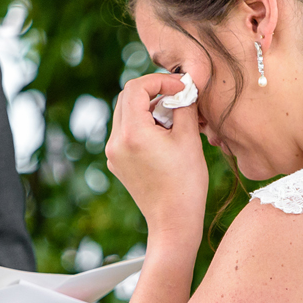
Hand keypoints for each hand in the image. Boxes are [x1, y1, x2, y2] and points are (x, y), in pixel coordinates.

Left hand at [105, 72, 208, 235]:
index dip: (159, 81)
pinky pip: (126, 132)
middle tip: (178, 98)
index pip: (136, 88)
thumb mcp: (189, 139)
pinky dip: (143, 125)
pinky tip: (165, 136)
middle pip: (127, 98)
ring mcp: (113, 154)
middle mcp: (115, 142)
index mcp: (131, 133)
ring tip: (174, 119)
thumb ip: (184, 106)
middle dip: (153, 92)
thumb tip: (184, 88)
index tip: (181, 87)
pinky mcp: (117, 163)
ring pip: (126, 114)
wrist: (174, 221)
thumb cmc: (186, 182)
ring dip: (148, 108)